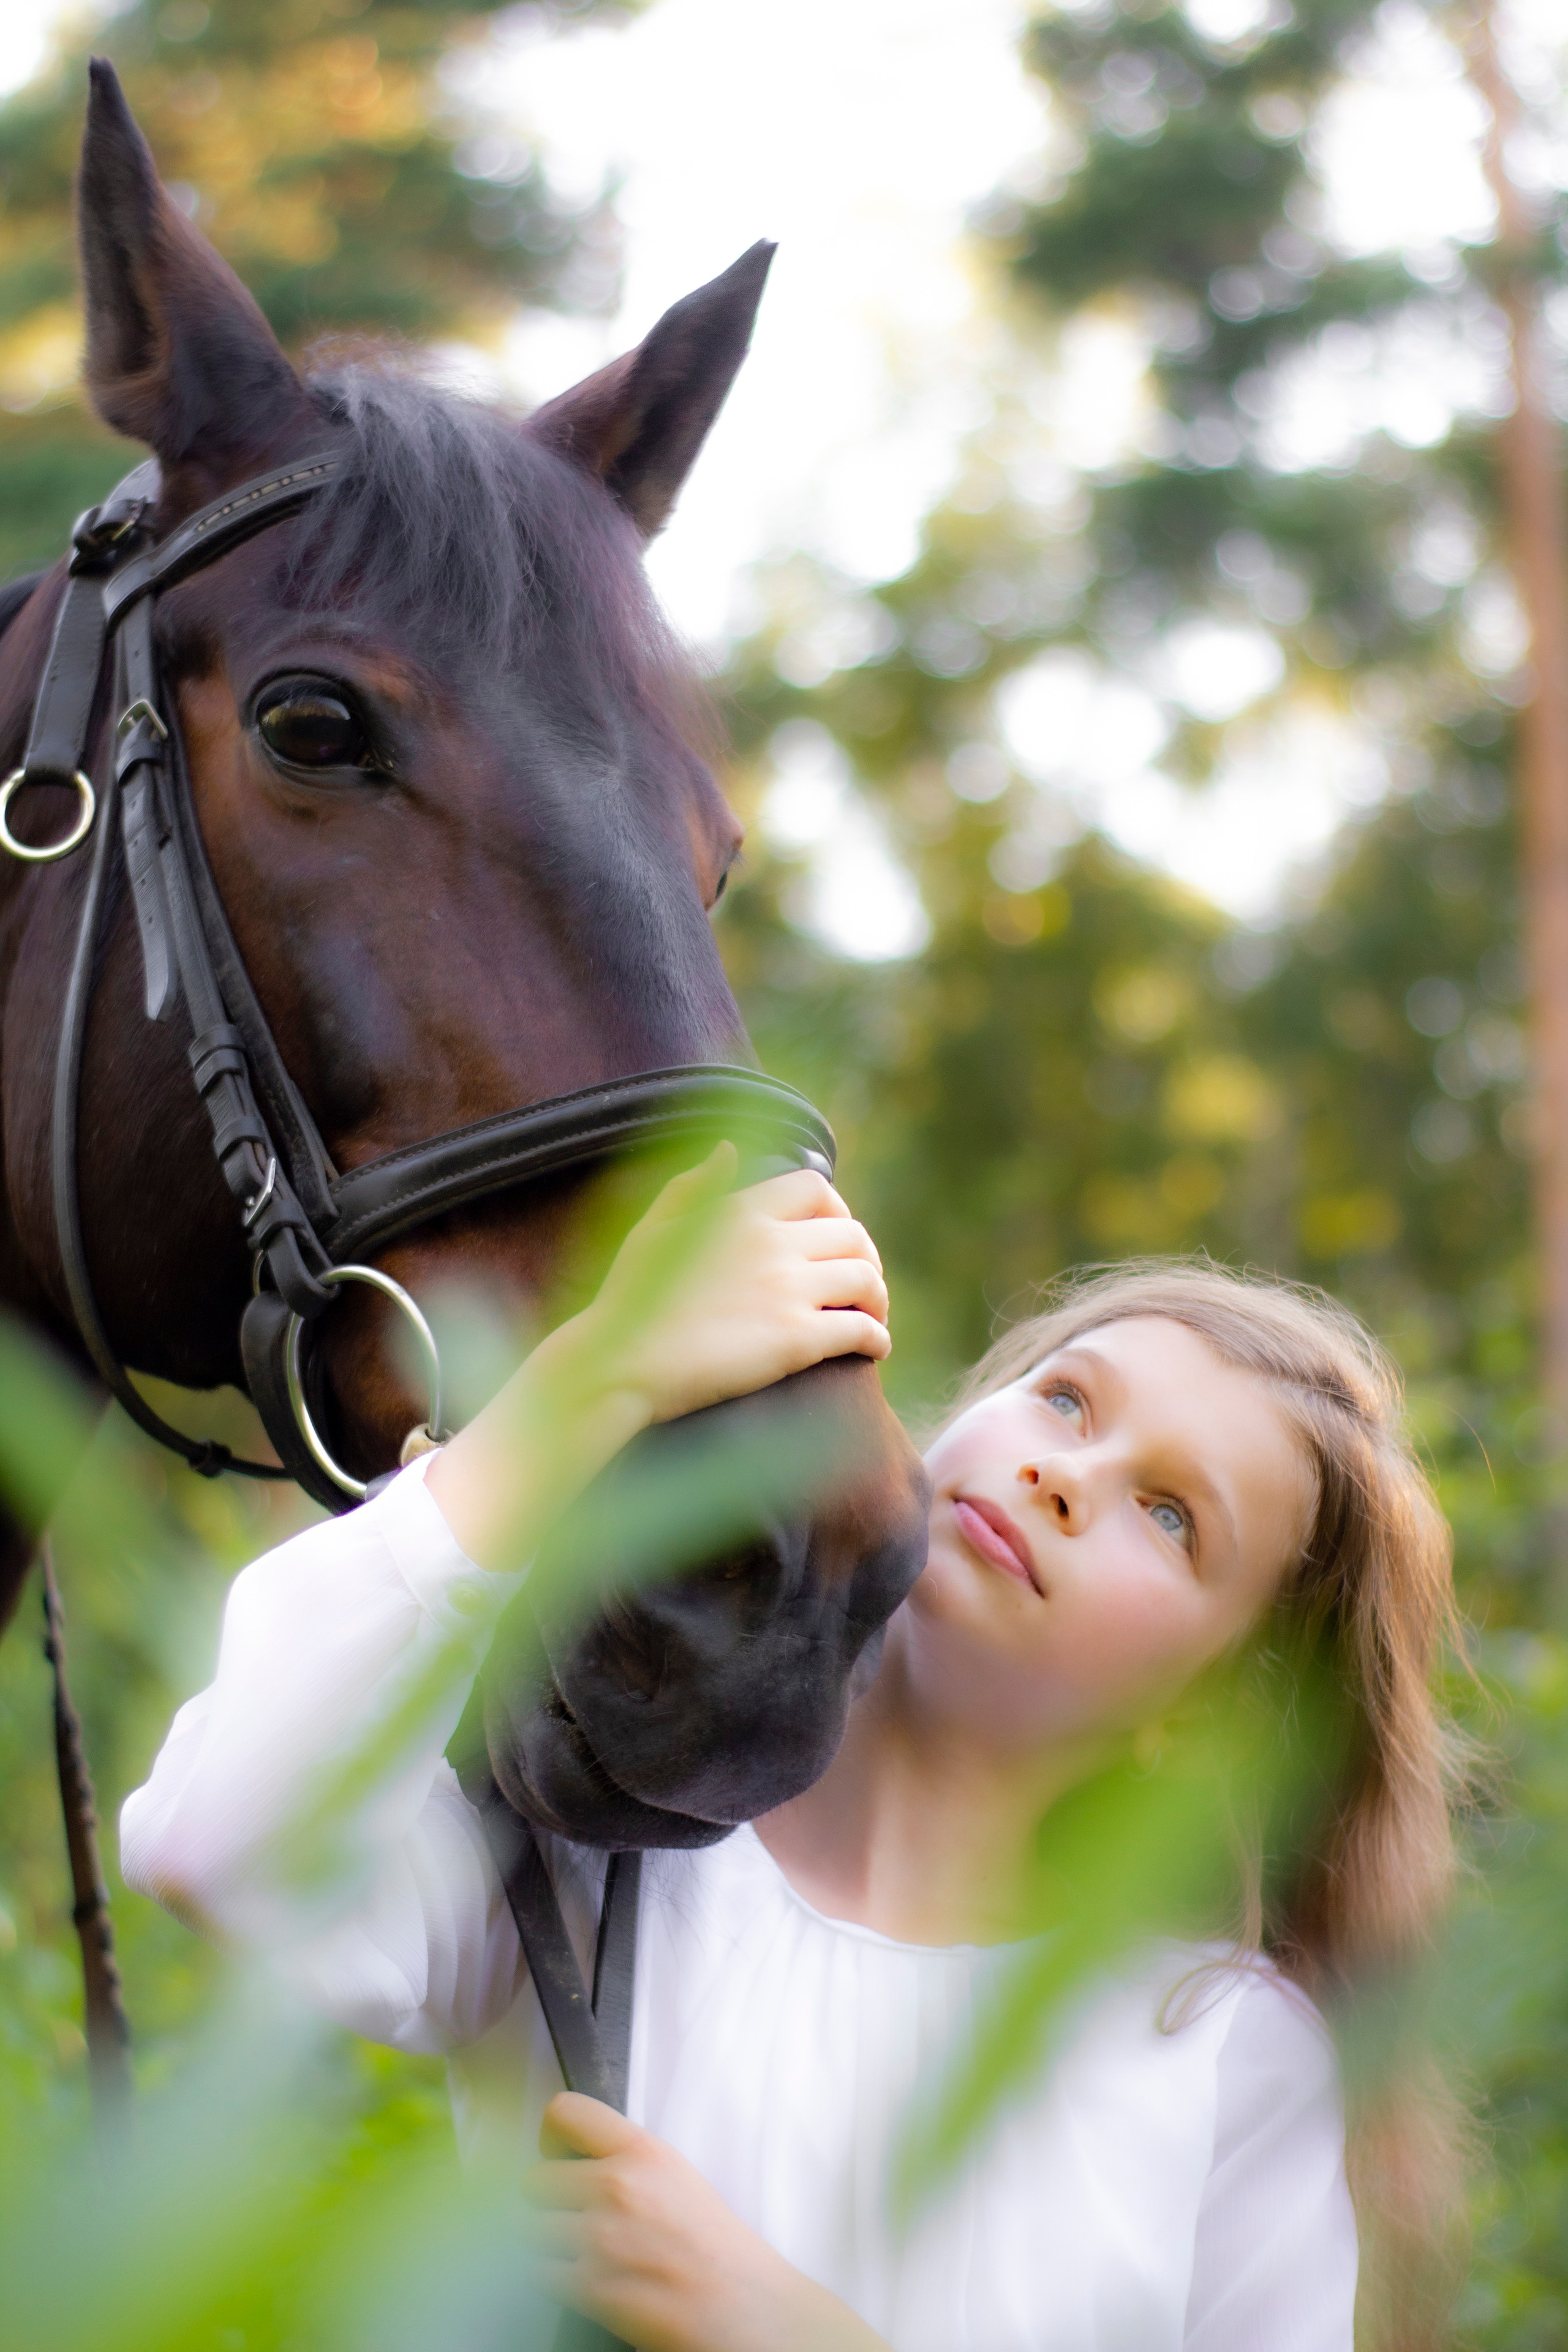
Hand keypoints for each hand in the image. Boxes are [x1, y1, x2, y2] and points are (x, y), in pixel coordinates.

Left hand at [523, 2093, 889, 2351]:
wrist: (745, 2310)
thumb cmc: (717, 2251)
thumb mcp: (677, 2179)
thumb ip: (626, 2163)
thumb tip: (574, 2162)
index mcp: (643, 2152)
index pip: (564, 2112)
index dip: (551, 2138)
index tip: (561, 2158)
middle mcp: (617, 2187)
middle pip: (533, 2180)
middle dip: (545, 2204)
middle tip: (572, 2221)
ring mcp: (601, 2239)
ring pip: (528, 2231)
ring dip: (546, 2247)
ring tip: (581, 2257)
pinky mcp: (592, 2289)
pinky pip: (537, 2275)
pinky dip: (553, 2283)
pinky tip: (585, 2285)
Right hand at [577, 1146, 889, 1428]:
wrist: (622, 1365)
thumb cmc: (629, 1302)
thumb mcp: (653, 1231)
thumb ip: (692, 1187)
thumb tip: (727, 1150)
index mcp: (739, 1211)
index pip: (814, 1187)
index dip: (836, 1210)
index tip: (835, 1236)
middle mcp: (771, 1242)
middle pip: (853, 1235)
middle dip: (866, 1258)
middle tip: (862, 1283)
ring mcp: (787, 1291)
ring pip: (866, 1279)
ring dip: (878, 1299)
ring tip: (873, 1317)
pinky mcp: (796, 1341)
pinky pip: (861, 1330)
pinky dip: (877, 1339)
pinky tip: (873, 1350)